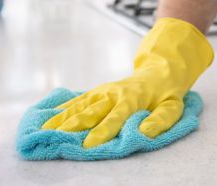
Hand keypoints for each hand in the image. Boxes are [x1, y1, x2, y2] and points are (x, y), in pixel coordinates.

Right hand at [41, 17, 213, 147]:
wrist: (159, 71)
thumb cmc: (166, 94)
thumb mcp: (172, 107)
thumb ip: (159, 120)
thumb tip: (144, 131)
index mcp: (132, 100)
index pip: (116, 118)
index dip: (102, 132)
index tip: (88, 145)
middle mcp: (113, 94)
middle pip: (91, 112)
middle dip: (73, 125)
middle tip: (56, 138)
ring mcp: (103, 92)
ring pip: (79, 105)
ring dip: (62, 117)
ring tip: (44, 129)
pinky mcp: (97, 92)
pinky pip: (77, 100)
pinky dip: (62, 108)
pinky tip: (48, 116)